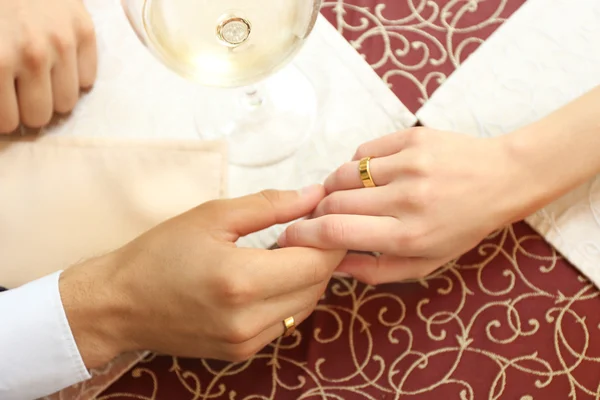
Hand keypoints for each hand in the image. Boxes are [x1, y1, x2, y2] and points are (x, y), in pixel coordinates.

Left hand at [0, 0, 96, 132]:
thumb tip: (1, 118)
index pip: (6, 121)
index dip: (3, 117)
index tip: (4, 104)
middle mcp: (32, 56)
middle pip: (39, 117)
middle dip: (28, 109)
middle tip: (20, 91)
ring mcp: (62, 44)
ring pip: (66, 104)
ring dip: (52, 94)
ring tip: (41, 77)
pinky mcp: (85, 32)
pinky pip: (88, 81)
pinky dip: (74, 76)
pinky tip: (59, 60)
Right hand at [60, 185, 344, 367]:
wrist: (118, 305)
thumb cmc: (160, 253)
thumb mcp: (212, 216)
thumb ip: (270, 205)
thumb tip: (314, 195)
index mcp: (242, 281)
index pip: (316, 263)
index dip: (331, 239)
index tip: (328, 218)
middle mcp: (249, 320)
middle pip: (316, 286)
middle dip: (322, 256)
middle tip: (309, 230)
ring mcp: (246, 342)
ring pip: (305, 306)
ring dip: (307, 277)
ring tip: (289, 251)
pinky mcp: (241, 353)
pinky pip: (285, 322)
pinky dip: (290, 298)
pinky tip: (271, 278)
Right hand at [278, 128, 523, 284]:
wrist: (503, 179)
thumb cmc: (463, 227)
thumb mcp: (425, 263)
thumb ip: (375, 270)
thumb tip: (331, 266)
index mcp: (409, 235)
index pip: (336, 233)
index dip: (303, 235)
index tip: (289, 235)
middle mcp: (407, 198)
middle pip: (333, 200)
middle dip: (317, 211)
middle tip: (321, 216)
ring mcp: (409, 163)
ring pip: (343, 172)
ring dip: (334, 187)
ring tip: (345, 195)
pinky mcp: (412, 136)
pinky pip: (363, 151)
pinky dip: (357, 166)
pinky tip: (371, 175)